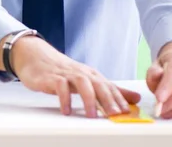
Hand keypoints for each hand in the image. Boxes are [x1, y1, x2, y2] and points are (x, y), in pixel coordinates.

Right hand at [11, 37, 140, 117]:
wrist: (35, 56)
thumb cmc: (62, 70)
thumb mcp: (87, 79)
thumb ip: (110, 89)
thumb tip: (135, 98)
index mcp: (91, 74)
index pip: (109, 86)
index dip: (119, 99)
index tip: (128, 112)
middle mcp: (81, 73)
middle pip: (98, 83)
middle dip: (108, 99)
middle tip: (115, 115)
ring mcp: (66, 74)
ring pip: (82, 82)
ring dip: (88, 99)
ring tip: (91, 115)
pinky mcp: (51, 77)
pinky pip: (59, 86)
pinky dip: (64, 98)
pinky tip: (67, 110)